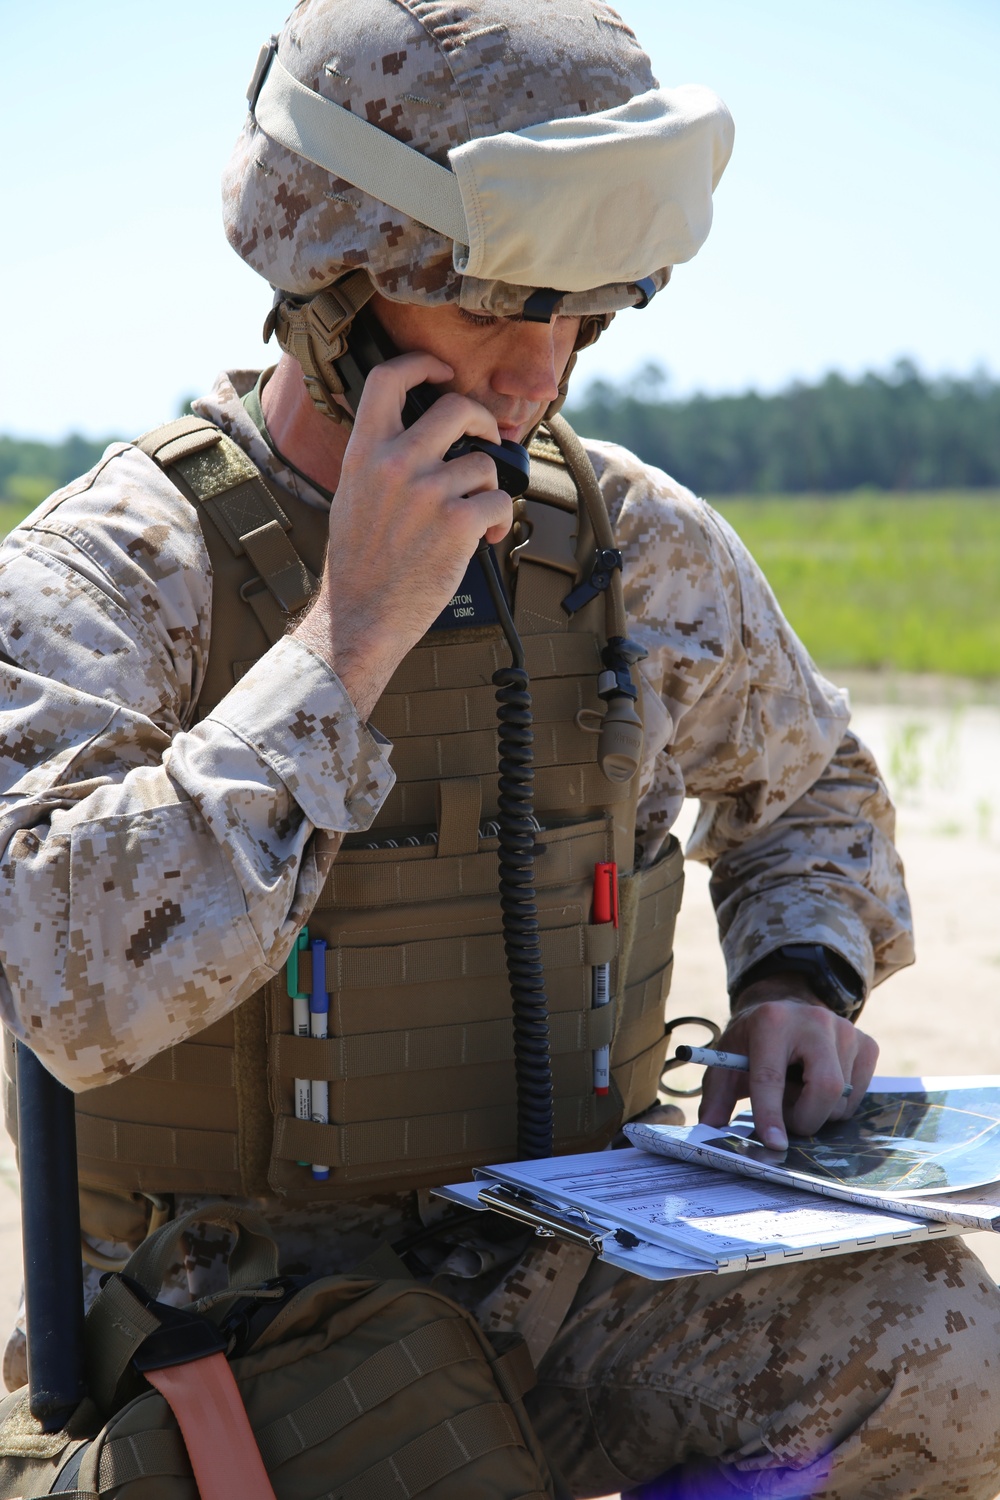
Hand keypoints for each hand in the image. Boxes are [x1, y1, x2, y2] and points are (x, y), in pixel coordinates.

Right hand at [294, 352, 511, 716]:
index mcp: (363, 453)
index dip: (422, 364)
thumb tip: (421, 436)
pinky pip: (499, 503)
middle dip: (482, 420)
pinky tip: (486, 538)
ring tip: (476, 514)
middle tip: (486, 440)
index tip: (442, 371)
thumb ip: (380, 460)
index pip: (388, 380)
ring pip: (484, 463)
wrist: (360, 617)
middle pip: (455, 406)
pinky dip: (500, 522)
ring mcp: (427, 493)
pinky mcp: (457, 524)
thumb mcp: (352, 496)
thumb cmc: (359, 565)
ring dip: (489, 488)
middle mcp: (394, 464)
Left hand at [697, 975, 878, 1150]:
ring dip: (819, 1112)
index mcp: (771, 1022)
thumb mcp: (726, 1063)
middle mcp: (814, 1020)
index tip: (774, 1144)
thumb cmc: (752, 1043)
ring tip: (799, 1093)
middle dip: (806, 1118)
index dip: (771, 1114)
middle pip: (826, 1087)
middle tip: (787, 1121)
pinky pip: (860, 1094)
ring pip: (843, 1098)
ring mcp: (846, 1030)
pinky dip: (839, 1104)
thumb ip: (716, 1096)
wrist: (784, 1009)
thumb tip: (710, 1128)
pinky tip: (819, 1085)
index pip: (772, 1077)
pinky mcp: (867, 1043)